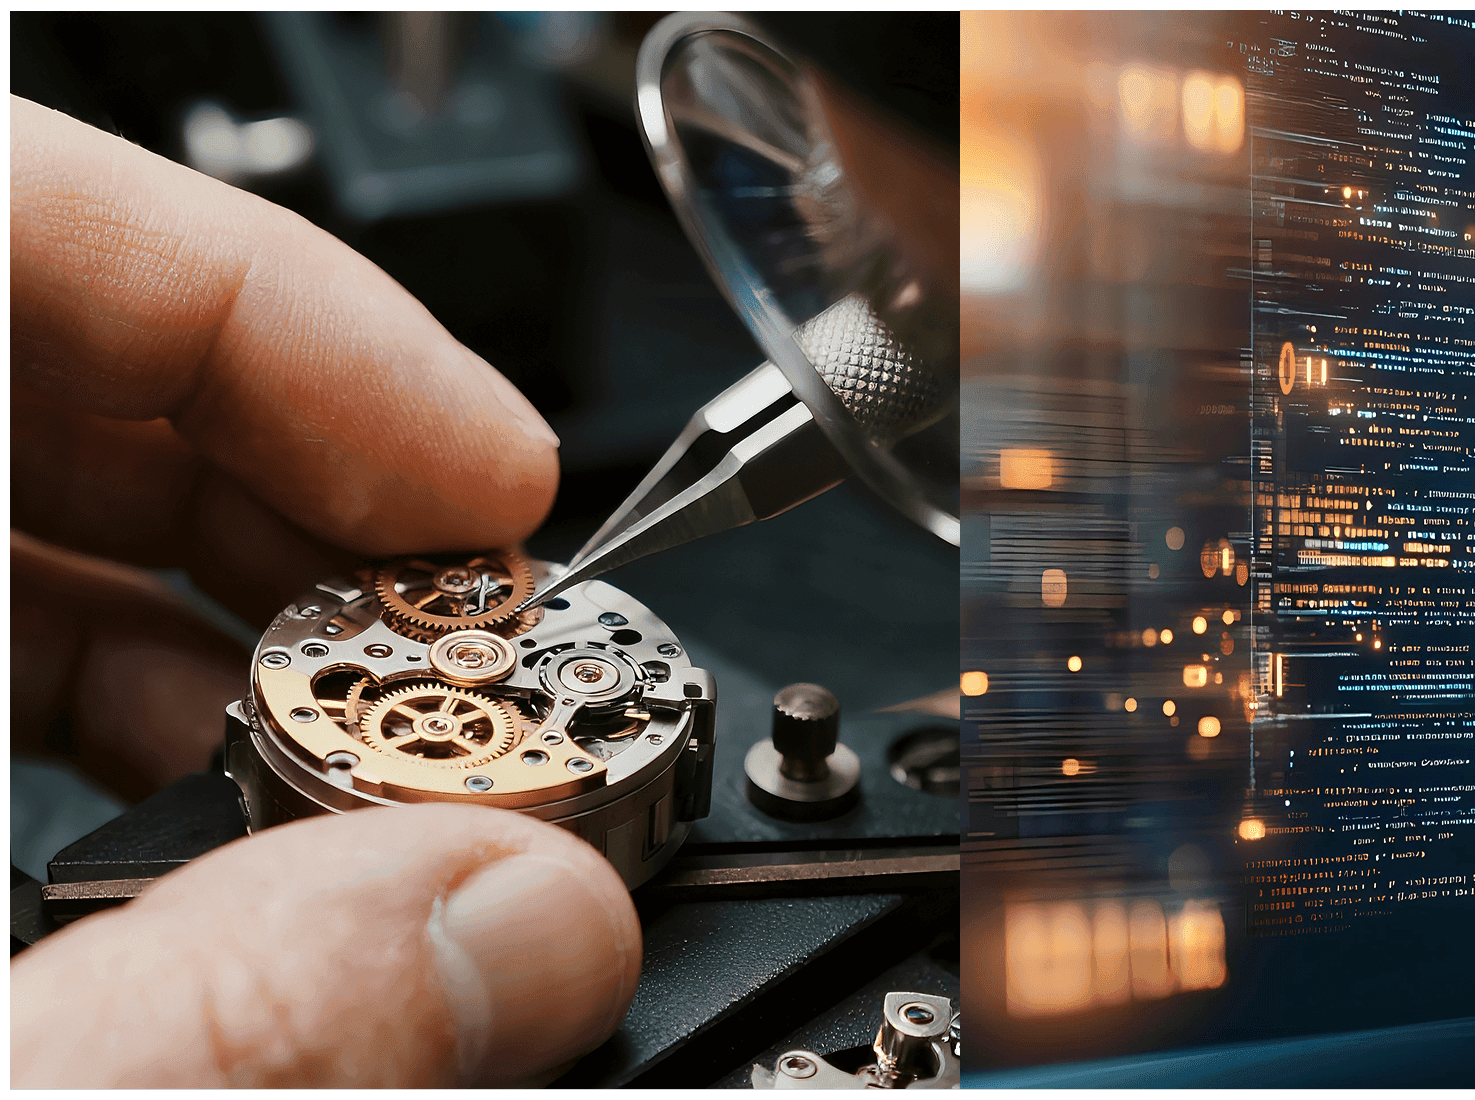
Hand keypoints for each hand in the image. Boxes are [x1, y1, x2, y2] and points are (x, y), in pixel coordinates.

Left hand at [9, 95, 640, 1085]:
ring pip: (46, 509)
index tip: (489, 463)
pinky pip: (6, 644)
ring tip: (412, 731)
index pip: (28, 224)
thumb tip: (531, 924)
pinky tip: (260, 796)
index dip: (290, 312)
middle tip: (493, 630)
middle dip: (325, 486)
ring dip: (267, 610)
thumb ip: (240, 1017)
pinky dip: (159, 705)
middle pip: (69, 366)